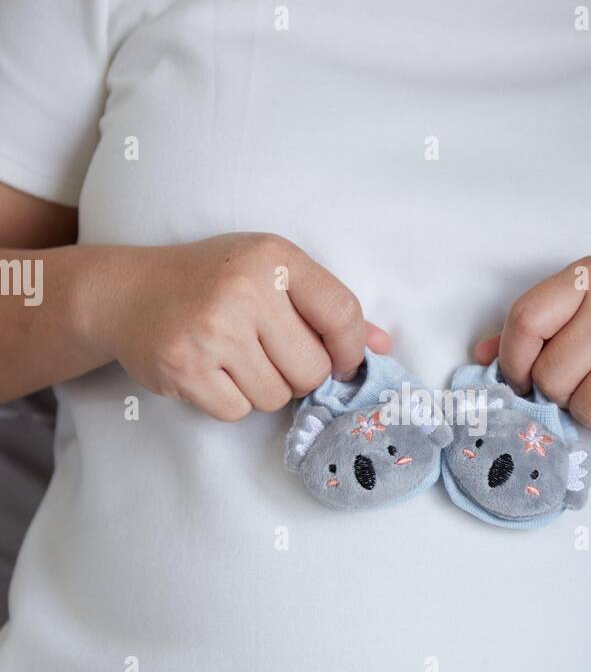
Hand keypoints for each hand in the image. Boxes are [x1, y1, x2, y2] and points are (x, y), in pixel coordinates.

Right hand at [95, 233, 389, 420]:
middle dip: (298, 374)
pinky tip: (212, 372)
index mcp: (274, 258)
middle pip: (312, 370)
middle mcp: (245, 290)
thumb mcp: (270, 274)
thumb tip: (381, 347)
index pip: (342, 314)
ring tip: (235, 359)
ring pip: (276, 397)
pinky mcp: (186, 368)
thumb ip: (326, 308)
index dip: (350, 350)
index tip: (340, 361)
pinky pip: (238, 412)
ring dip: (262, 389)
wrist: (129, 293)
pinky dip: (230, 402)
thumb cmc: (212, 282)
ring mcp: (213, 331)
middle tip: (268, 354)